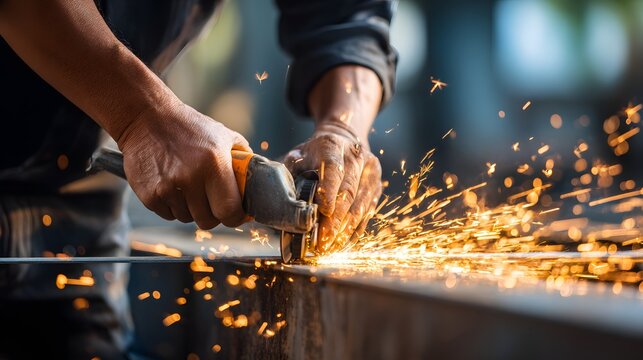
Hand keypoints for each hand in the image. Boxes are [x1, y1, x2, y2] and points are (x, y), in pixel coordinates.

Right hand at [117, 100, 250, 228]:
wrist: (146, 118)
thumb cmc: (189, 127)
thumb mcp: (223, 135)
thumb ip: (243, 159)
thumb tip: (259, 179)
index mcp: (214, 164)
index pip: (230, 210)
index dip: (235, 217)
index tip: (236, 214)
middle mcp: (191, 178)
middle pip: (208, 221)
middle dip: (213, 214)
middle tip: (211, 201)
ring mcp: (168, 188)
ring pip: (187, 219)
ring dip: (191, 209)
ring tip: (187, 186)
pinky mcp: (149, 195)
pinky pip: (168, 215)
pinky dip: (172, 206)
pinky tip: (171, 185)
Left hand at [284, 122, 381, 251]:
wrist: (343, 140)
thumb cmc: (316, 153)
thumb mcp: (299, 154)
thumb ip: (291, 173)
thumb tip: (286, 197)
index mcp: (333, 146)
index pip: (332, 169)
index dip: (329, 191)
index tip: (323, 211)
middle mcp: (356, 157)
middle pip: (348, 191)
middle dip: (335, 219)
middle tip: (323, 240)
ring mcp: (370, 172)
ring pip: (361, 205)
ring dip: (346, 229)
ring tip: (331, 247)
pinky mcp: (376, 186)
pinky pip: (367, 211)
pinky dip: (355, 229)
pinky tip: (342, 242)